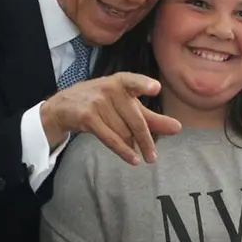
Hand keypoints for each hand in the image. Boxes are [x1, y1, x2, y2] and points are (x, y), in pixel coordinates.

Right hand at [39, 72, 181, 165]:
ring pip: (123, 131)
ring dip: (132, 146)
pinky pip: (110, 138)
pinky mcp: (88, 117)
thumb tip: (177, 128)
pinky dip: (123, 151)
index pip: (134, 81)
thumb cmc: (102, 103)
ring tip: (139, 155)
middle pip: (135, 119)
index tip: (155, 88)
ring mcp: (97, 102)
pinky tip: (133, 160)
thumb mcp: (126, 106)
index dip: (144, 84)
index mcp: (122, 82)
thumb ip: (152, 117)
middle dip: (146, 140)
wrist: (64, 107)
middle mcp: (110, 89)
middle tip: (154, 156)